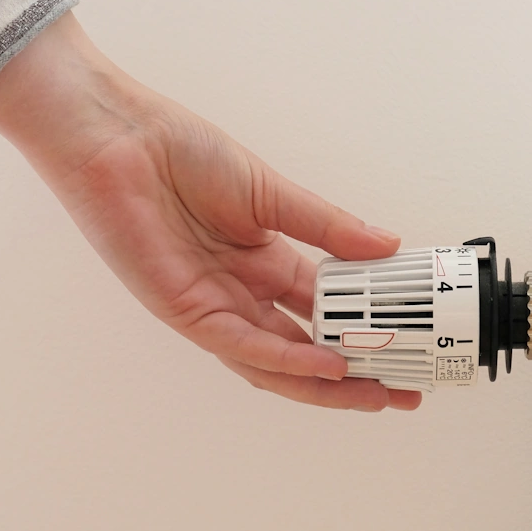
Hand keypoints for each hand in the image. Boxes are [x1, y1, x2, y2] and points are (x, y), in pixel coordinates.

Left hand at [0, 14, 421, 411]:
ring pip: (275, 362)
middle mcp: (240, 293)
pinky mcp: (183, 309)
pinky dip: (283, 358)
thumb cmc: (181, 152)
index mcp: (264, 262)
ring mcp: (212, 306)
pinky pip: (239, 344)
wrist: (119, 137)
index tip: (412, 345)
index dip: (369, 332)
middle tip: (406, 393)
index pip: (325, 311)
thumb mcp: (271, 193)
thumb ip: (327, 226)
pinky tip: (326, 365)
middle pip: (305, 350)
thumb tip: (389, 247)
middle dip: (356, 375)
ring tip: (376, 393)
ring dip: (325, 382)